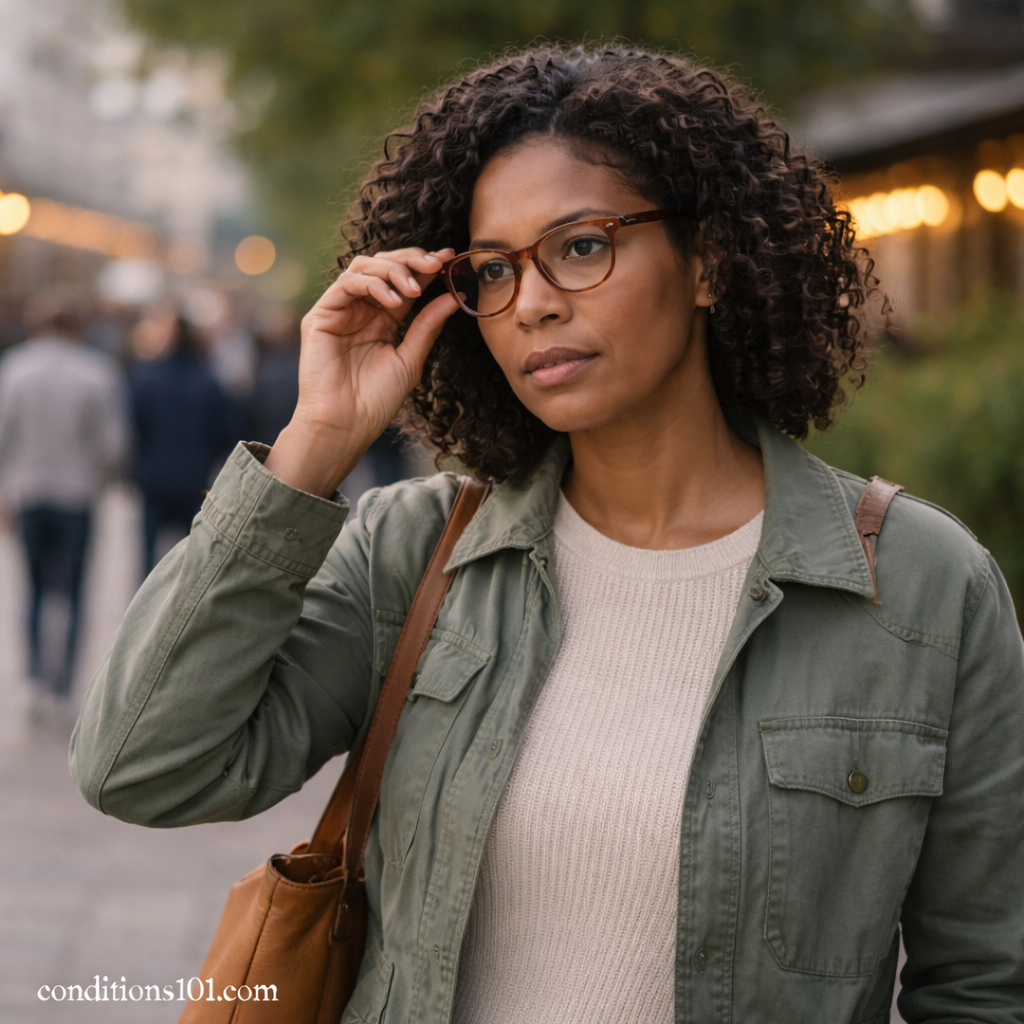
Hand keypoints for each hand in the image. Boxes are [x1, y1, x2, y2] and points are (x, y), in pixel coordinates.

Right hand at [264, 247, 458, 496]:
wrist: (347, 425)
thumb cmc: (376, 401)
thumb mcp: (411, 359)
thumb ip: (428, 326)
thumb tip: (454, 297)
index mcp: (383, 319)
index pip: (404, 282)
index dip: (425, 267)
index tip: (450, 259)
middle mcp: (360, 310)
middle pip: (384, 266)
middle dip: (411, 260)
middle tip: (436, 264)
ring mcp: (339, 310)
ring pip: (364, 267)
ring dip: (394, 270)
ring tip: (414, 289)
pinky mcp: (320, 315)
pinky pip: (347, 284)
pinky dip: (373, 284)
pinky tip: (394, 300)